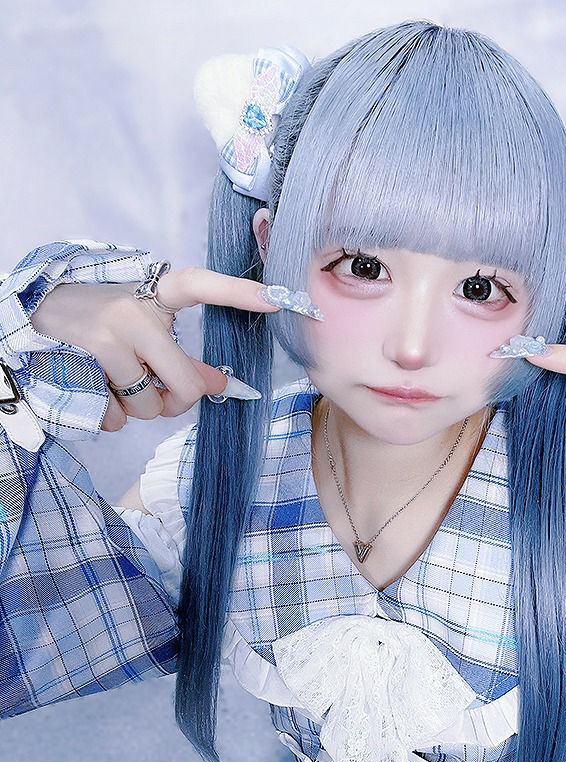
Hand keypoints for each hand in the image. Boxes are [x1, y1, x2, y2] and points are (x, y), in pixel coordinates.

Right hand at [30, 267, 281, 430]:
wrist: (33, 316)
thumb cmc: (101, 322)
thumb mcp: (143, 329)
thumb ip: (183, 359)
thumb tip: (220, 387)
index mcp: (153, 295)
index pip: (199, 285)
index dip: (238, 291)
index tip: (278, 298)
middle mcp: (132, 313)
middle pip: (186, 386)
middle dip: (176, 401)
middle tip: (160, 391)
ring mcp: (104, 340)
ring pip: (150, 406)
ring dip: (139, 408)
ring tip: (117, 382)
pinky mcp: (80, 367)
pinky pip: (117, 417)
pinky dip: (111, 414)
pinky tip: (95, 388)